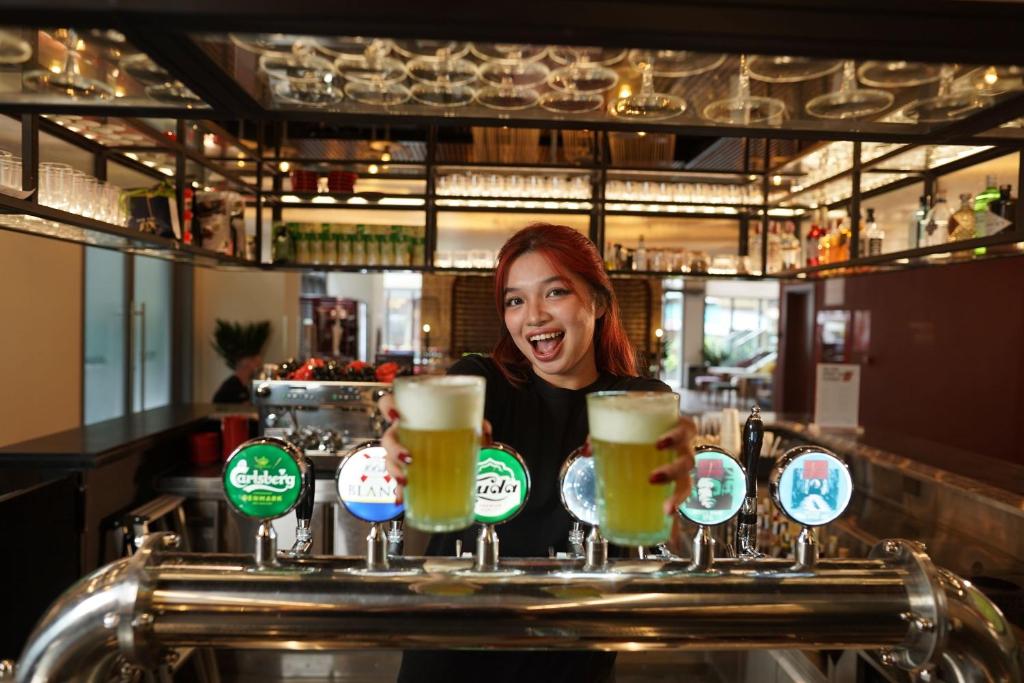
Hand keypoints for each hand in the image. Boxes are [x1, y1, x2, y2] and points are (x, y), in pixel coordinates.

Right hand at [378, 391, 491, 504]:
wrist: (455, 438)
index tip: (396, 415)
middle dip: (393, 449)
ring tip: (406, 480)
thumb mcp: (465, 419)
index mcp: (411, 413)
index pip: (389, 403)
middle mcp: (403, 432)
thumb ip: (476, 423)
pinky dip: (399, 490)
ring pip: (389, 460)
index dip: (388, 407)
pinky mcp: (408, 469)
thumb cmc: (451, 421)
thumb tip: (484, 432)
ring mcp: (403, 450)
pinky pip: (398, 479)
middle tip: (408, 456)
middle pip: (388, 438)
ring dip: (394, 470)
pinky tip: (401, 498)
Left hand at [581, 415, 696, 516]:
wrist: (644, 425)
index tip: (659, 444)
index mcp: (676, 428)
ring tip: (666, 508)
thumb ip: (605, 431)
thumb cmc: (639, 422)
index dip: (677, 436)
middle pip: (688, 461)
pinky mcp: (674, 483)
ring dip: (677, 496)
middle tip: (652, 478)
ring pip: (687, 482)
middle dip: (673, 471)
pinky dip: (674, 508)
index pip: (686, 429)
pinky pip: (679, 497)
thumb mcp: (623, 420)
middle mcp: (683, 449)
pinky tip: (668, 521)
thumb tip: (587, 451)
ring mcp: (680, 468)